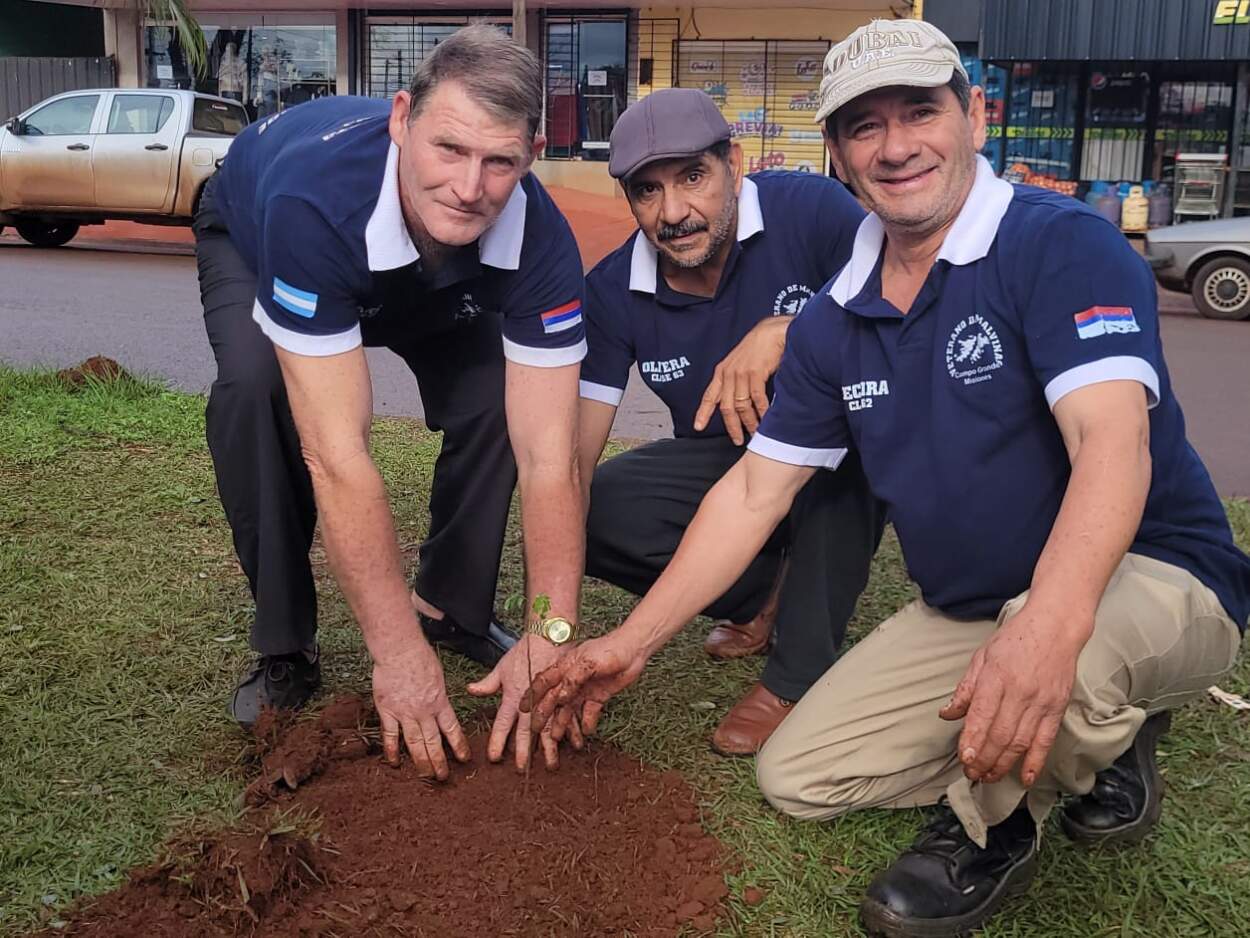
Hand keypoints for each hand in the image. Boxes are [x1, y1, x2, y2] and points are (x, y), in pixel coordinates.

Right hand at [372, 639, 470, 780]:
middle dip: (439, 762)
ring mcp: (405, 713)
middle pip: (434, 743)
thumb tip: (442, 709)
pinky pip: (391, 735)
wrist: (399, 649)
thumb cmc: (420, 657)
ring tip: (426, 776)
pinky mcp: (388, 711)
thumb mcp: (439, 677)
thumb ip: (440, 696)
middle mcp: (424, 712)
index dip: (458, 746)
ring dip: (421, 762)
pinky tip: (395, 762)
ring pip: (415, 744)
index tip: (463, 759)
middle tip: (443, 778)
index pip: (452, 730)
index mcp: (440, 702)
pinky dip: (393, 750)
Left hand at [467, 633, 568, 772]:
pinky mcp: (565, 694)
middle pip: (526, 732)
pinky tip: (575, 744)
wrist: (549, 635)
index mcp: (514, 696)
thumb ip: (488, 683)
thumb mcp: (502, 667)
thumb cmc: (525, 650)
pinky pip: (569, 716)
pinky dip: (572, 731)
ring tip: (551, 765)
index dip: (498, 742)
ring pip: (549, 729)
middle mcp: (532, 702)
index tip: (495, 758)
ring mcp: (550, 699)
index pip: (503, 724)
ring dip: (550, 748)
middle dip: (524, 752)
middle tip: (522, 770)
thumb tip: (470, 690)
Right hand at [523, 630, 648, 736]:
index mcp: (565, 667)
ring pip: (569, 709)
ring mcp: (585, 689)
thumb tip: (560, 698)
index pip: (544, 682)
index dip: (532, 694)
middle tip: (535, 730)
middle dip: (544, 715)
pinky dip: (587, 722)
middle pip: (554, 699)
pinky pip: (589, 712)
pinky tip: (586, 731)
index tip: (523, 708)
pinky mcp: (598, 696)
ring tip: (556, 738)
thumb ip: (573, 679)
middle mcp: (572, 679)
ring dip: (563, 723)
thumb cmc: (609, 649)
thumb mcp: (589, 661)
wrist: (635, 649)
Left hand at [693, 315, 791, 444]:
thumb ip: (734, 381)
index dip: (703, 413)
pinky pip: (757, 398)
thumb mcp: (739, 364)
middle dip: (732, 426)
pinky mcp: (755, 372)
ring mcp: (741, 373)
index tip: (698, 427)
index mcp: (722, 372)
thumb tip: (736, 401)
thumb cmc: (758, 348)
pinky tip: (766, 419)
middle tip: (738, 439)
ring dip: (749, 422)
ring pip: (741, 405)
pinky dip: (762, 411)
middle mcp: (728, 374)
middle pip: (726, 407)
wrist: (771, 333)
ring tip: (755, 432)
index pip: (710, 396)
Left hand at [939, 603, 1090, 786]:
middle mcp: (1019, 692)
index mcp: (996, 677)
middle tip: (972, 775)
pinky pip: (1046, 741)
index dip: (972, 741)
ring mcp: (1041, 702)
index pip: (981, 716)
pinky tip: (1024, 778)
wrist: (1055, 627)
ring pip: (1021, 742)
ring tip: (989, 778)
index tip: (964, 759)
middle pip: (1000, 735)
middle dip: (984, 760)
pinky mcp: (1057, 708)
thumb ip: (965, 689)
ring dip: (1003, 765)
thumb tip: (947, 714)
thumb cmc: (1015, 640)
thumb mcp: (982, 657)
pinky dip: (1036, 762)